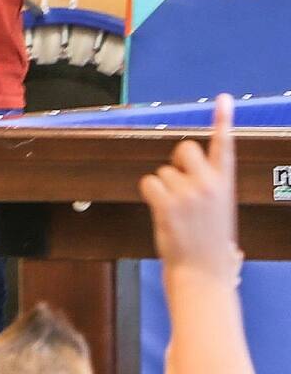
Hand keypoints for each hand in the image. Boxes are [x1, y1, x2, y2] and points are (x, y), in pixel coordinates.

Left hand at [139, 93, 240, 281]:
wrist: (203, 274)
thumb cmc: (208, 245)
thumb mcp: (218, 212)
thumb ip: (207, 189)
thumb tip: (187, 176)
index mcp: (225, 185)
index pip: (225, 147)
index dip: (223, 121)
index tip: (224, 99)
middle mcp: (209, 184)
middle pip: (185, 148)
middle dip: (177, 161)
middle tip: (179, 184)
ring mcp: (189, 193)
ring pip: (162, 172)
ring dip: (162, 189)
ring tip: (176, 213)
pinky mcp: (168, 204)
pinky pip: (149, 182)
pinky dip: (149, 194)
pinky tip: (161, 211)